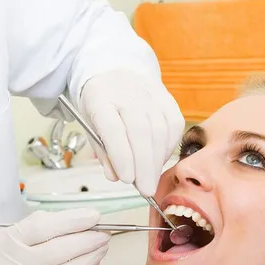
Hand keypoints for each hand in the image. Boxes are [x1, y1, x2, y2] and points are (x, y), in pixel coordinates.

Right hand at [0, 209, 109, 264]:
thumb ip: (28, 233)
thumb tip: (71, 224)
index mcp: (1, 245)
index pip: (42, 227)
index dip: (72, 220)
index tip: (94, 216)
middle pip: (59, 250)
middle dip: (87, 240)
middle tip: (104, 233)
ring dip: (90, 259)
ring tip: (101, 248)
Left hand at [79, 69, 184, 195]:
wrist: (113, 75)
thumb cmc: (101, 106)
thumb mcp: (91, 127)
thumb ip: (103, 153)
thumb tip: (116, 176)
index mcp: (100, 99)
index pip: (113, 128)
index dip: (121, 155)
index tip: (127, 179)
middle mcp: (127, 94)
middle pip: (140, 131)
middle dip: (144, 165)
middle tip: (145, 189)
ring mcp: (150, 94)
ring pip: (160, 130)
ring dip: (156, 161)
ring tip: (150, 180)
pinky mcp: (167, 99)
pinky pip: (173, 126)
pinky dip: (168, 148)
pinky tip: (159, 161)